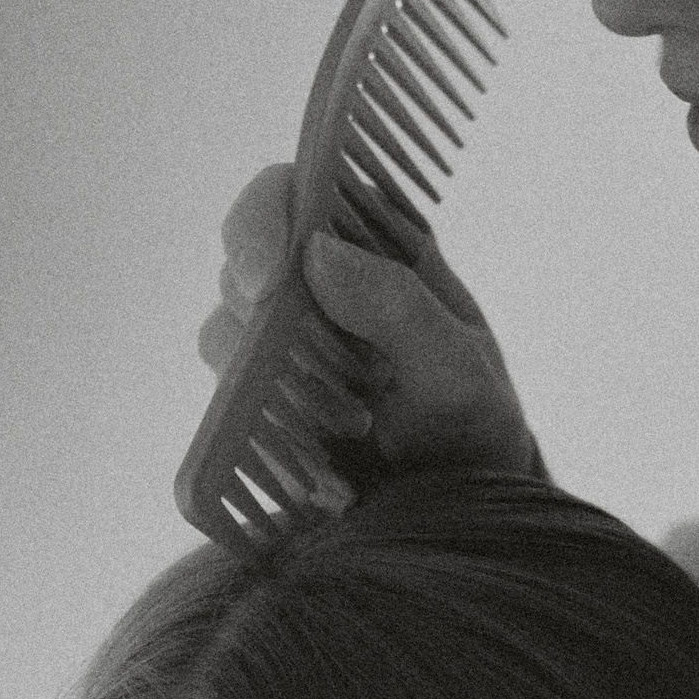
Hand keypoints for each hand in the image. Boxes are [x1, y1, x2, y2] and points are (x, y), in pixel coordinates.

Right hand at [197, 164, 541, 476]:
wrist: (459, 508)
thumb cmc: (472, 424)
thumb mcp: (459, 373)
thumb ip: (401, 310)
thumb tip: (318, 253)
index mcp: (378, 246)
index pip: (299, 191)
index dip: (265, 218)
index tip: (265, 277)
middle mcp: (322, 283)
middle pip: (244, 257)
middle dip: (255, 307)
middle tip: (290, 362)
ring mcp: (287, 340)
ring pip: (226, 331)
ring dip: (266, 380)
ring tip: (344, 426)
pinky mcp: (266, 397)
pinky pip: (230, 400)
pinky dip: (264, 430)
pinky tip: (321, 462)